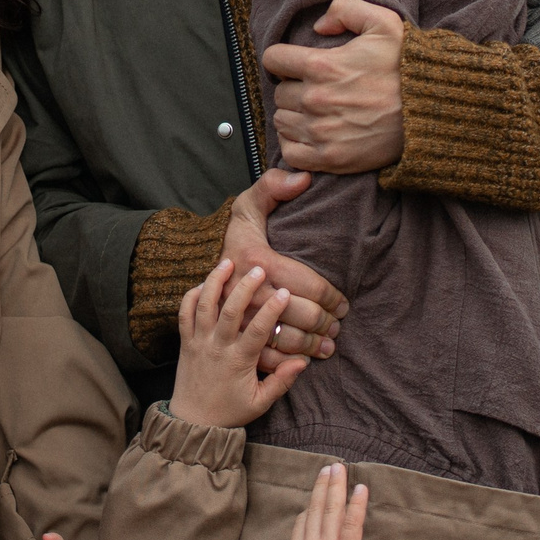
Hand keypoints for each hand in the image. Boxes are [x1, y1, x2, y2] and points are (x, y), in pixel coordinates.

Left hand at [170, 260, 308, 427]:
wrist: (192, 422)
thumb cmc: (230, 412)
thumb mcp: (260, 402)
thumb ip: (282, 382)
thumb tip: (303, 362)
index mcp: (238, 361)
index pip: (258, 330)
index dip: (271, 310)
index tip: (284, 292)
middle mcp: (217, 347)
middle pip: (230, 310)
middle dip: (245, 287)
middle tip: (259, 269)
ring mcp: (198, 342)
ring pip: (204, 305)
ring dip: (214, 281)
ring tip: (227, 261)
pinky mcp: (185, 342)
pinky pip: (183, 313)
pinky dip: (191, 296)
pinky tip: (203, 282)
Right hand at [223, 169, 347, 358]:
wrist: (195, 265)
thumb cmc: (233, 235)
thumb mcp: (249, 205)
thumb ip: (275, 186)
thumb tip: (305, 179)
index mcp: (259, 261)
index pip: (310, 286)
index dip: (333, 297)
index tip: (343, 302)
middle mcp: (250, 293)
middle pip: (303, 316)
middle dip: (327, 322)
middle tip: (338, 323)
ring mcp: (240, 319)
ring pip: (288, 340)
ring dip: (313, 344)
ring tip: (328, 342)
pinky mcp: (234, 337)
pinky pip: (266, 356)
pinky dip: (288, 361)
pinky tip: (303, 359)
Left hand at [263, 0, 405, 174]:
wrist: (432, 112)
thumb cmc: (408, 67)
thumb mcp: (383, 22)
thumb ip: (345, 8)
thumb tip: (318, 26)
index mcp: (322, 65)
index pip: (273, 59)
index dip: (283, 58)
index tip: (295, 64)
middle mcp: (315, 99)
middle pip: (279, 92)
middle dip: (292, 87)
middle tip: (313, 88)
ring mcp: (321, 131)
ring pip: (282, 121)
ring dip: (293, 115)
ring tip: (314, 111)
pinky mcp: (330, 158)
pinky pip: (290, 152)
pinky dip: (294, 143)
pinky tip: (309, 134)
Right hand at [280, 461, 367, 539]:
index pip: (302, 522)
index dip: (310, 507)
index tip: (318, 496)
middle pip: (315, 508)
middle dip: (322, 485)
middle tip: (329, 467)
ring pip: (331, 509)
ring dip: (337, 486)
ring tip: (341, 468)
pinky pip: (352, 522)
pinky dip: (356, 503)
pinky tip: (360, 488)